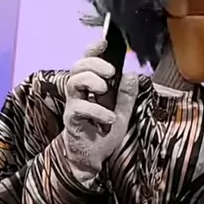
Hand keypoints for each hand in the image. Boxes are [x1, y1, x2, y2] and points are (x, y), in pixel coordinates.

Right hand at [63, 41, 137, 185]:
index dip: (93, 50)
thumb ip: (126, 96)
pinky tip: (108, 118)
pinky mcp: (72, 120)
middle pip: (77, 67)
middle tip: (111, 72)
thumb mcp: (122, 114)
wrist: (92, 161)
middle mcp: (79, 94)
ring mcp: (73, 106)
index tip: (104, 42)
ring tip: (105, 89)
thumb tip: (132, 74)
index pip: (87, 62)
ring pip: (73, 82)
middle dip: (94, 63)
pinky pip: (79, 108)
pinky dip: (96, 110)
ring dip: (92, 80)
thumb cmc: (103, 135)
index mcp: (91, 89)